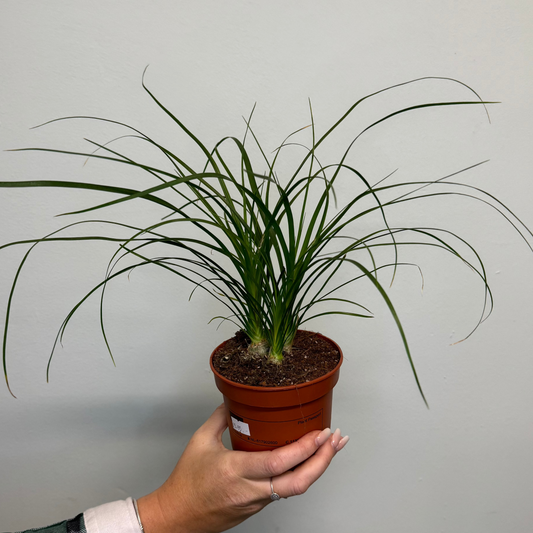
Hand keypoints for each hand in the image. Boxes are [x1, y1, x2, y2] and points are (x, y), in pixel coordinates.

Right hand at [137, 404, 348, 532]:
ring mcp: (256, 502)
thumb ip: (220, 418)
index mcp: (236, 471)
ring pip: (295, 489)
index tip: (321, 433)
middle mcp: (251, 490)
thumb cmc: (186, 482)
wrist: (177, 517)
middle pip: (298, 482)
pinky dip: (301, 475)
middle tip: (337, 441)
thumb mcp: (200, 441)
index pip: (279, 463)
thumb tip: (234, 401)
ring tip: (330, 449)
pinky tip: (309, 462)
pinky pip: (284, 491)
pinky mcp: (257, 508)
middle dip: (324, 461)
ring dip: (317, 468)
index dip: (305, 449)